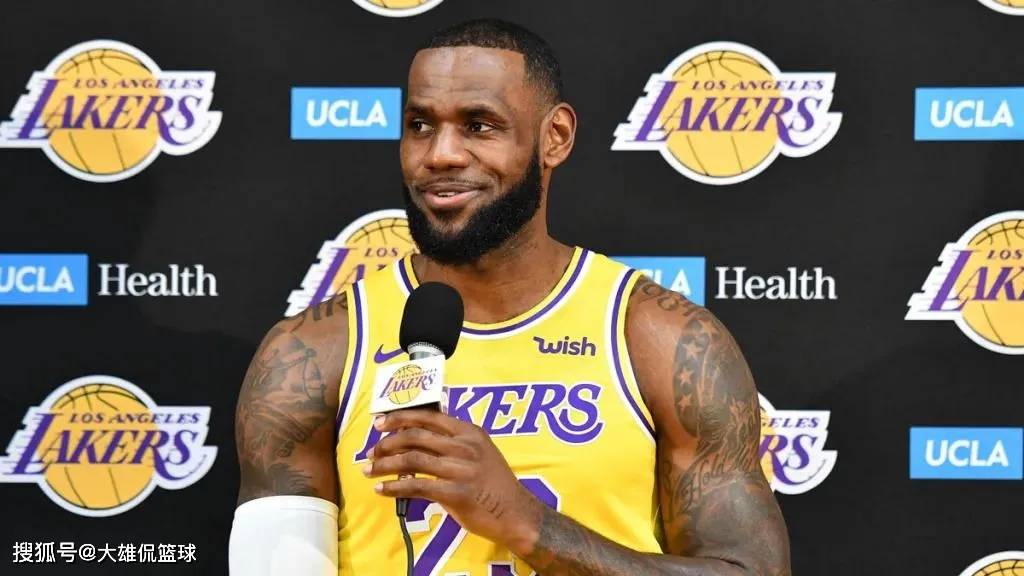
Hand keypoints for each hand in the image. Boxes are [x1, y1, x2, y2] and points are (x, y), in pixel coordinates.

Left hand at [363, 408, 541, 554]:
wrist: (515, 513)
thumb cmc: (495, 484)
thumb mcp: (482, 451)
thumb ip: (456, 442)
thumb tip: (419, 437)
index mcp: (469, 432)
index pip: (429, 416)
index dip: (400, 417)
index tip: (380, 423)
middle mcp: (464, 446)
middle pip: (415, 436)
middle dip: (387, 442)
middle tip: (372, 451)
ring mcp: (461, 469)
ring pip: (412, 460)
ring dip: (385, 464)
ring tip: (369, 470)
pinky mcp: (455, 493)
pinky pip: (416, 486)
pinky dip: (394, 487)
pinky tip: (381, 489)